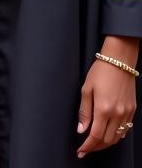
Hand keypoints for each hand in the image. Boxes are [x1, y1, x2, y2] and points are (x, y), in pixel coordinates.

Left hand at [78, 37, 138, 156]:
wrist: (119, 62)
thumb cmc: (100, 72)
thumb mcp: (86, 89)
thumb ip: (84, 112)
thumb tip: (82, 130)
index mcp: (104, 109)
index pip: (96, 136)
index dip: (87, 146)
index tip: (80, 151)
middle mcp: (118, 114)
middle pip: (108, 141)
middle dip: (96, 147)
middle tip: (86, 149)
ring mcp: (127, 113)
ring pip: (117, 137)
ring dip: (106, 143)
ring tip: (95, 143)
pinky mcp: (132, 111)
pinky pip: (125, 130)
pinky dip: (116, 135)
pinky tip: (108, 133)